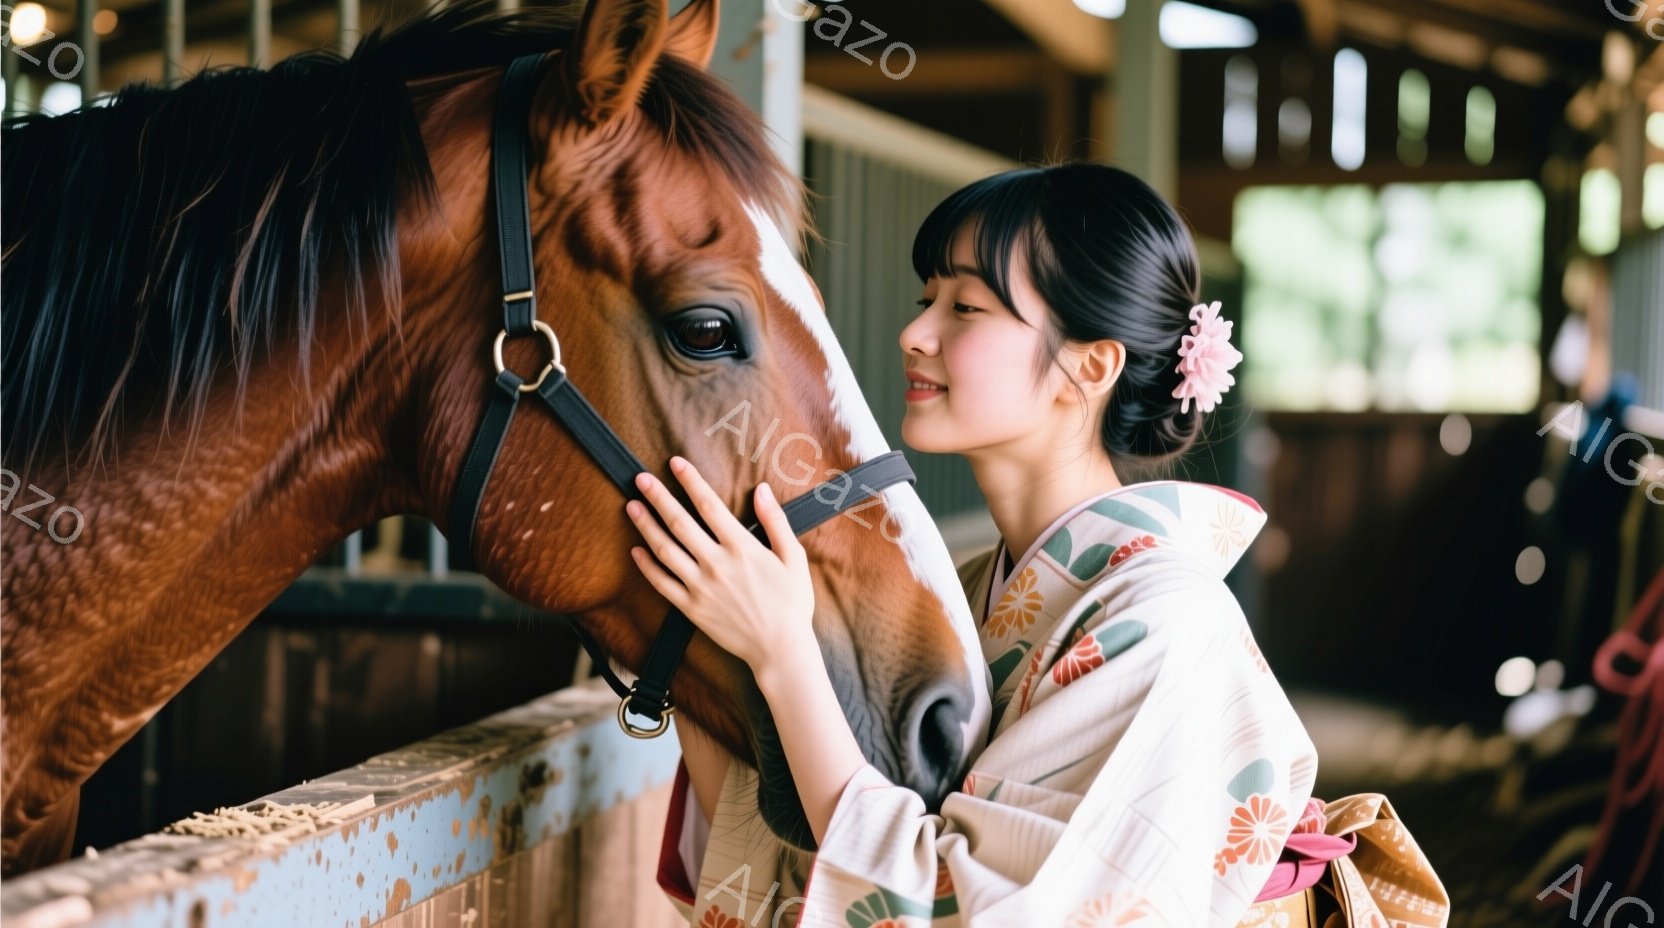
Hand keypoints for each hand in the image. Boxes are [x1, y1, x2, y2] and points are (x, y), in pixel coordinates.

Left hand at [624, 456, 817, 672]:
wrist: (780, 649)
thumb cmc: (792, 603)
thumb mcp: (793, 557)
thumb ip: (775, 521)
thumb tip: (762, 489)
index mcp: (742, 548)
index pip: (709, 506)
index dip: (690, 481)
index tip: (675, 463)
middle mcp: (716, 564)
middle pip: (679, 523)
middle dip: (658, 497)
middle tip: (641, 478)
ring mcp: (700, 588)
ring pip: (665, 550)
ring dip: (646, 526)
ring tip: (631, 506)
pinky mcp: (691, 609)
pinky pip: (662, 584)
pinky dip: (647, 566)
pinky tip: (636, 550)